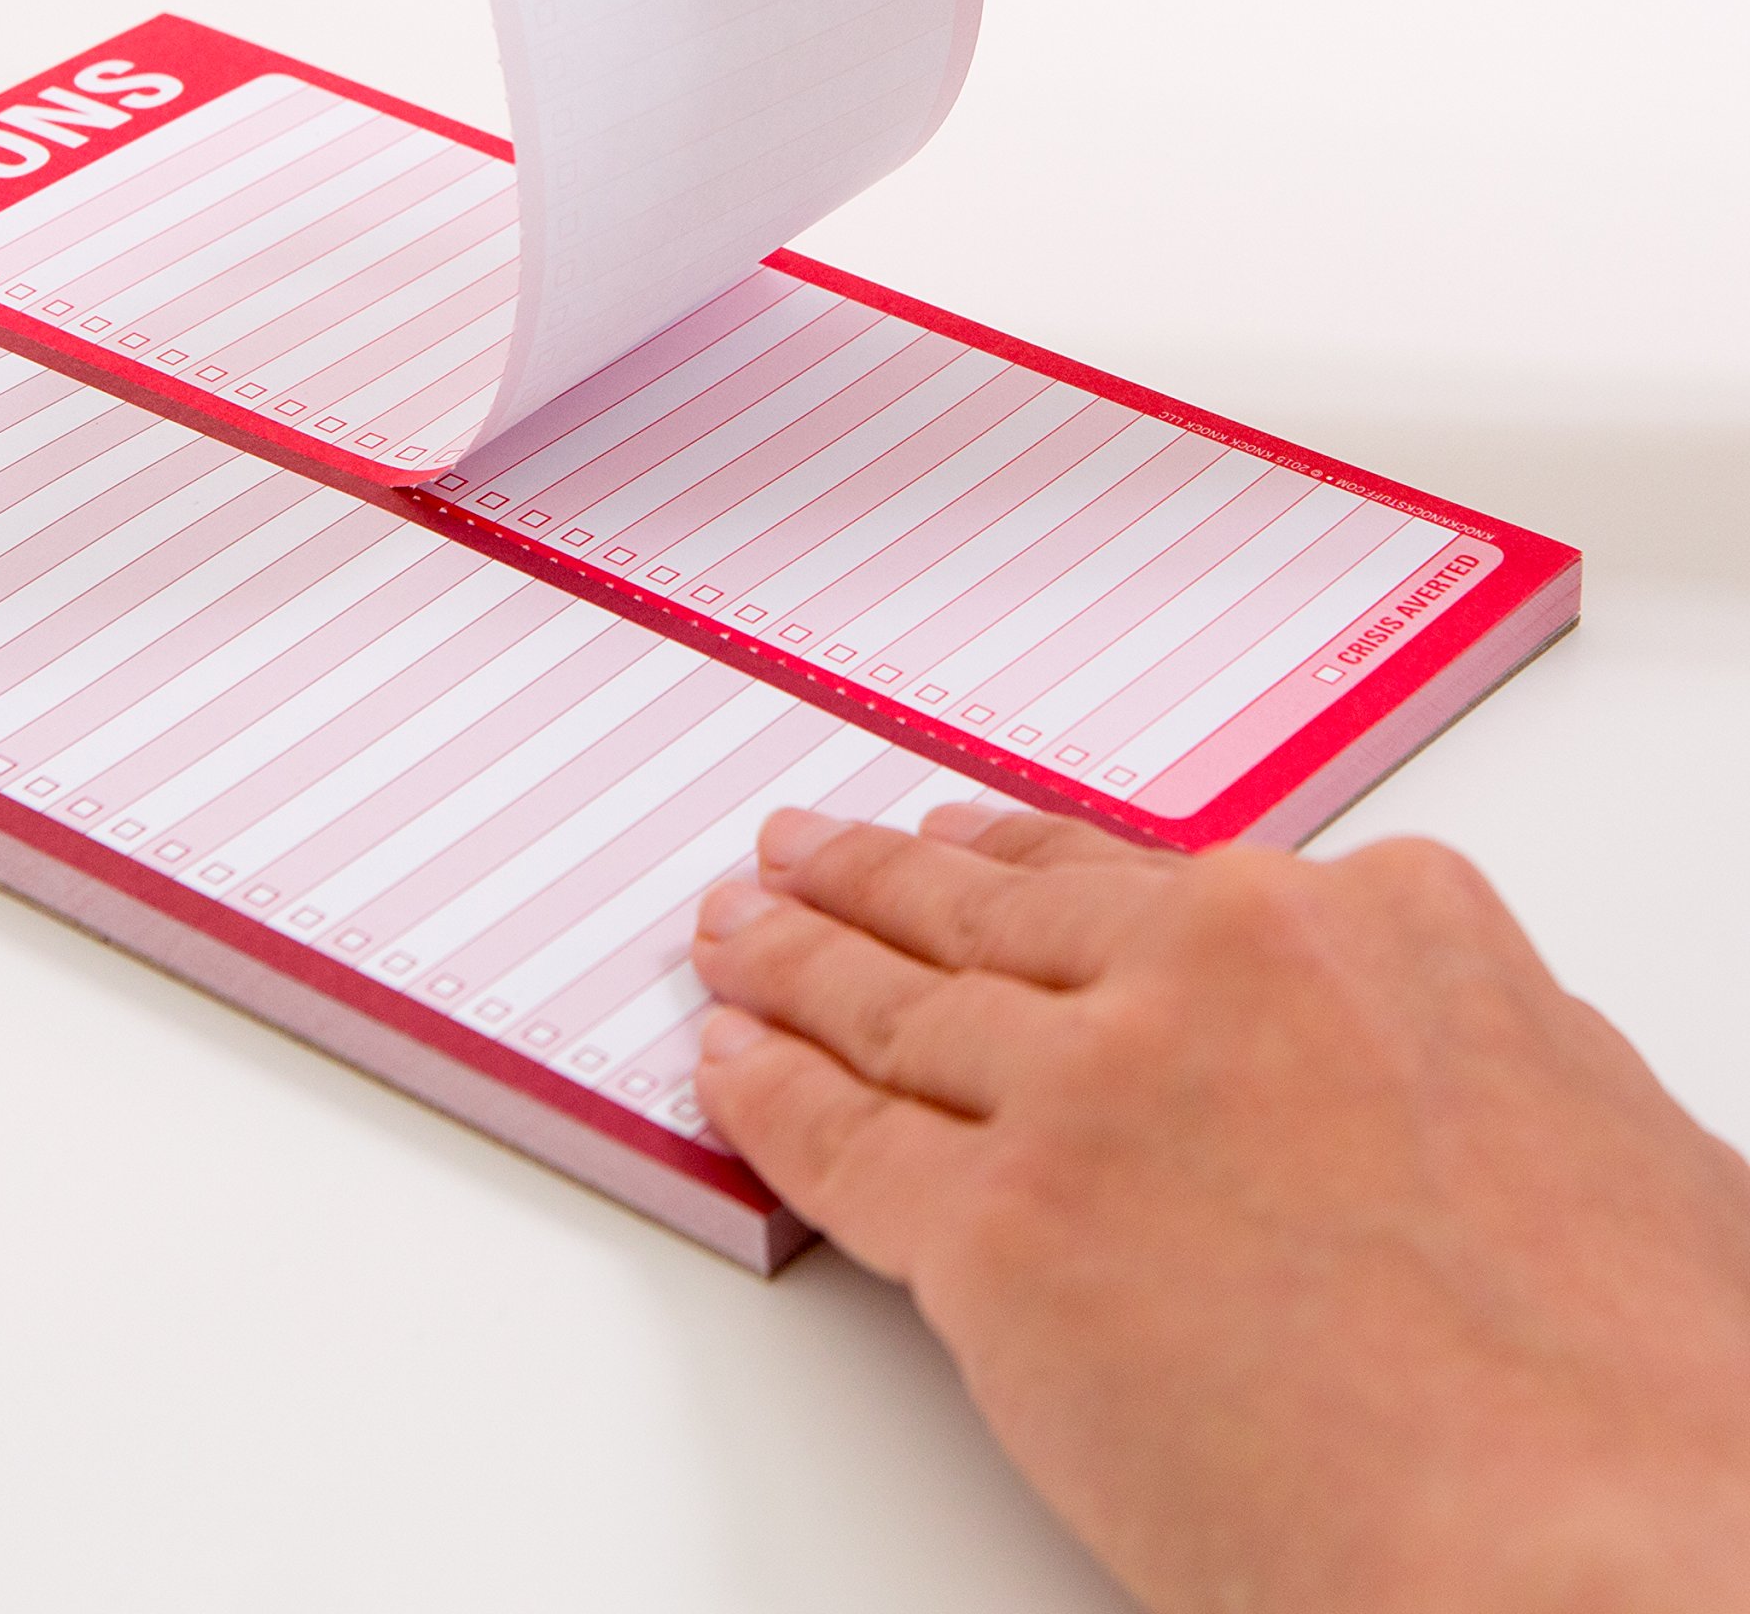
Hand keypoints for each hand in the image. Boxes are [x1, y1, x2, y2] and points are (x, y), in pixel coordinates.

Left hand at [693, 806, 1749, 1613]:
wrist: (1620, 1553)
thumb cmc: (1655, 1395)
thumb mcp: (1604, 1140)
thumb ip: (1469, 1063)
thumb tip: (1421, 1085)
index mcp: (1375, 929)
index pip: (1145, 878)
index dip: (1021, 859)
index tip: (960, 842)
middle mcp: (1217, 974)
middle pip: (997, 915)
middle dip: (879, 880)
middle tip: (799, 855)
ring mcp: (1096, 1094)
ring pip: (904, 1006)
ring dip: (797, 963)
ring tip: (734, 938)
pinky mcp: (1005, 1235)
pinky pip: (850, 1146)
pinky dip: (772, 1096)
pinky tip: (731, 1063)